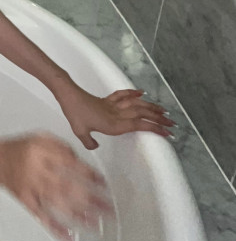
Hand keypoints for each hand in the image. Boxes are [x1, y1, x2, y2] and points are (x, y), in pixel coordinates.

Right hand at [0, 133, 111, 240]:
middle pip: (68, 187)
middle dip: (91, 200)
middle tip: (109, 210)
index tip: (105, 185)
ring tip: (96, 225)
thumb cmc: (20, 148)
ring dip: (78, 216)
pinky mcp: (25, 202)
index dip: (90, 175)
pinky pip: (41, 216)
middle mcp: (37, 171)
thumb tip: (82, 163)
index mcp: (43, 153)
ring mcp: (31, 188)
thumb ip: (62, 148)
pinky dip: (55, 228)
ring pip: (57, 204)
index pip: (72, 166)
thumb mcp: (41, 137)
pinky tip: (69, 238)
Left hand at [58, 83, 173, 149]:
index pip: (139, 125)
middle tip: (173, 123)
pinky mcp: (107, 99)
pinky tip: (142, 93)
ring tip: (164, 110)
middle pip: (143, 114)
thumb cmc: (74, 113)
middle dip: (159, 118)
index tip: (167, 132)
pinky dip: (133, 93)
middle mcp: (117, 113)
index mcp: (114, 124)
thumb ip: (89, 142)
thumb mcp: (80, 132)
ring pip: (137, 104)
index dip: (155, 128)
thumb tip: (95, 147)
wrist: (68, 95)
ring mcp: (113, 105)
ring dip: (151, 106)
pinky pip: (123, 94)